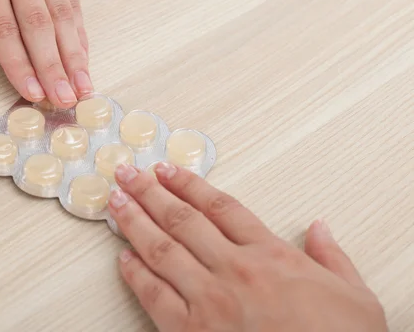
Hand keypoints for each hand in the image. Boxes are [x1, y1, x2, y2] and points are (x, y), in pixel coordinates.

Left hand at [0, 0, 90, 107]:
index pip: (4, 29)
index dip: (19, 65)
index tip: (32, 93)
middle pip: (38, 26)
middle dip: (53, 68)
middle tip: (64, 99)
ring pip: (62, 17)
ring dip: (74, 56)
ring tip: (82, 87)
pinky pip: (74, 4)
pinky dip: (79, 35)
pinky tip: (83, 60)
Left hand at [109, 163, 388, 331]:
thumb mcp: (355, 298)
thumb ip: (334, 258)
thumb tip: (319, 229)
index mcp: (271, 256)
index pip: (221, 207)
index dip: (189, 184)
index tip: (168, 170)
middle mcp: (235, 270)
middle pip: (183, 219)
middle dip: (150, 192)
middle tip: (128, 173)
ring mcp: (210, 300)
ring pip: (162, 249)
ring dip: (135, 221)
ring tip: (117, 201)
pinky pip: (154, 295)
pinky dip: (135, 274)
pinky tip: (123, 257)